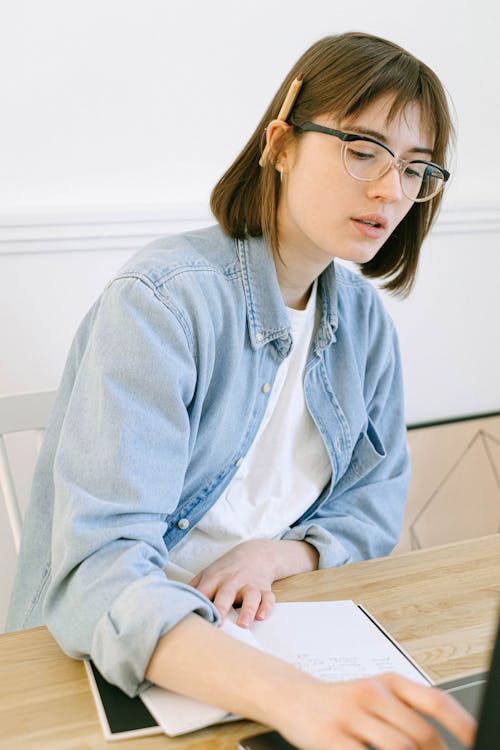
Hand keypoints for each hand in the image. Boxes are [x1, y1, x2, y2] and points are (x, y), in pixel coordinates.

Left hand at [189, 540, 276, 627]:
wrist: (256, 553)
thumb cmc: (227, 569)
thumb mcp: (208, 573)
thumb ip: (193, 589)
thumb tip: (172, 603)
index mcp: (215, 578)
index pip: (204, 593)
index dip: (199, 606)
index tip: (193, 622)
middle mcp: (232, 581)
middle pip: (226, 594)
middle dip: (220, 609)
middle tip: (217, 625)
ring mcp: (249, 585)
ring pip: (250, 596)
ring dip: (247, 610)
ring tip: (243, 625)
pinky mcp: (264, 589)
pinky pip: (268, 598)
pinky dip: (267, 607)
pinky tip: (262, 616)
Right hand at [273, 672, 476, 749]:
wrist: (292, 696)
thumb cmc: (341, 702)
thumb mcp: (377, 697)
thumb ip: (407, 715)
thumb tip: (439, 746)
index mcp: (389, 682)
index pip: (435, 700)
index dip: (461, 725)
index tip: (476, 741)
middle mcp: (372, 693)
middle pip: (420, 734)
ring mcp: (350, 715)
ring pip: (399, 749)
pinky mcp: (330, 738)